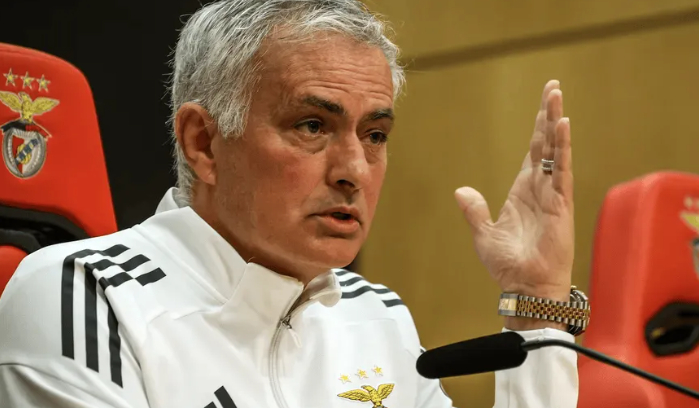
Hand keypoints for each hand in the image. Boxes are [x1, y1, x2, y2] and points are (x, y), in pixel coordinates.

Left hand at [455, 80, 572, 329]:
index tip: (543, 104)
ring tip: (556, 96)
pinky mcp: (560, 204)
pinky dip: (562, 148)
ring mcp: (552, 194)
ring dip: (555, 122)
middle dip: (548, 115)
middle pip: (545, 144)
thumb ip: (475, 211)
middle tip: (553, 87)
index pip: (532, 152)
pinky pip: (560, 170)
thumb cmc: (508, 265)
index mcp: (523, 192)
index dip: (537, 128)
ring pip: (555, 150)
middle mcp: (540, 188)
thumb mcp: (484, 234)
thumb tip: (461, 190)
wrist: (524, 287)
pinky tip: (563, 126)